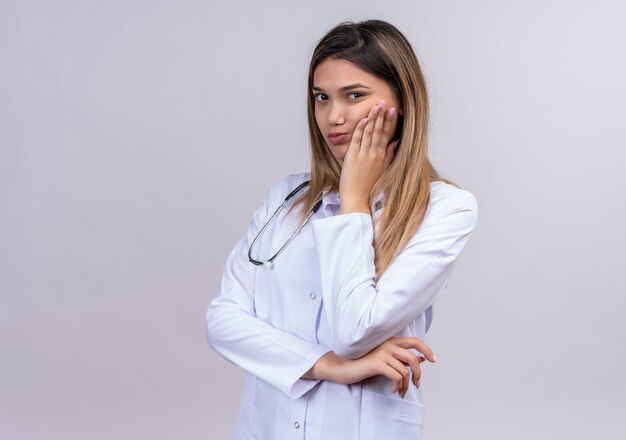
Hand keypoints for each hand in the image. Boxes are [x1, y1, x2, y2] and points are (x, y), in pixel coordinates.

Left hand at [339, 100, 398, 214]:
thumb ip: (389, 155)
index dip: (390, 122)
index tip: (393, 110)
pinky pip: (357, 140)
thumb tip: (395, 143)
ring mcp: (364, 155)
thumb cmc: (369, 186)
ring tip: (376, 106)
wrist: (358, 199)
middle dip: (382, 116)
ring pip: (369, 133)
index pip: (387, 135)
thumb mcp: (383, 170)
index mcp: (382, 157)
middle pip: (379, 131)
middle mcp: (375, 154)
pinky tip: (363, 119)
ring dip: (372, 118)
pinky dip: (360, 129)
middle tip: (384, 102)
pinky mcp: (353, 158)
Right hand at [352, 336, 432, 397]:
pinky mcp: (377, 363)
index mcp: (390, 340)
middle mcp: (387, 344)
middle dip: (418, 374)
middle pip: (413, 358)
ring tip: (401, 392)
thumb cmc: (362, 362)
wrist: (342, 366)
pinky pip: (397, 376)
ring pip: (405, 370)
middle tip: (417, 384)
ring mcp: (382, 352)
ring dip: (406, 385)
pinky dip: (398, 386)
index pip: (414, 341)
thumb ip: (401, 357)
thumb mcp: (384, 358)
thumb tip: (420, 359)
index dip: (426, 349)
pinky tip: (393, 390)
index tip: (433, 360)